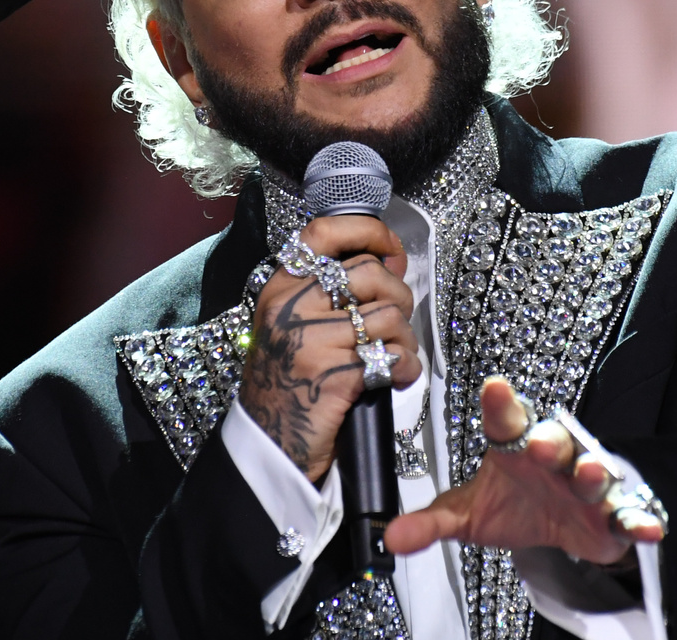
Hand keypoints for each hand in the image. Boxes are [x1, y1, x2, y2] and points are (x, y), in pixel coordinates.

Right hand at [239, 216, 420, 480]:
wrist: (270, 445)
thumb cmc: (289, 384)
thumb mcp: (293, 326)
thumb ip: (329, 292)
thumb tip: (389, 262)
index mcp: (281, 289)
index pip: (324, 233)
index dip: (367, 232)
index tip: (391, 249)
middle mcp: (291, 308)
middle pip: (369, 273)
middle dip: (399, 295)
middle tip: (396, 320)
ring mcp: (311, 341)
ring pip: (388, 316)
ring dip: (405, 338)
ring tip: (394, 355)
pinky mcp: (334, 375)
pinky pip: (392, 355)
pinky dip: (406, 368)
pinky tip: (395, 378)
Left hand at [385, 376, 663, 563]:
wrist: (558, 525)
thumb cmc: (513, 502)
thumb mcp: (468, 513)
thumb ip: (431, 523)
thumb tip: (389, 537)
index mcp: (515, 446)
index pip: (503, 420)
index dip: (499, 404)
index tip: (494, 387)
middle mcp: (554, 457)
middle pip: (554, 440)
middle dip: (550, 441)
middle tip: (540, 445)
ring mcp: (586, 485)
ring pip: (594, 471)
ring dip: (594, 473)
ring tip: (591, 475)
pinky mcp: (613, 516)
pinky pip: (630, 514)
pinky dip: (639, 519)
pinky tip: (644, 527)